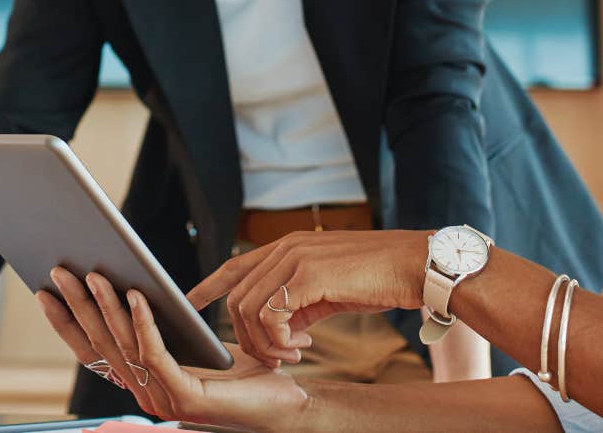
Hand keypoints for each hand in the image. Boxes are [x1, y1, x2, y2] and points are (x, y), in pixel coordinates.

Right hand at [37, 268, 306, 431]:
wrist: (285, 400)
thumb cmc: (244, 370)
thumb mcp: (195, 342)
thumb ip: (165, 327)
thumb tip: (134, 288)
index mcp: (144, 380)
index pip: (94, 350)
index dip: (67, 321)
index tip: (47, 291)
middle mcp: (145, 393)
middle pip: (100, 344)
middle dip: (77, 306)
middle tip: (60, 271)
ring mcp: (162, 399)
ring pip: (124, 345)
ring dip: (106, 306)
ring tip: (95, 274)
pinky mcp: (185, 397)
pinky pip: (155, 354)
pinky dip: (143, 322)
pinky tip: (137, 295)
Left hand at [186, 229, 428, 366]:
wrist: (412, 264)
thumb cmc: (376, 277)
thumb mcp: (328, 288)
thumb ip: (299, 301)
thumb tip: (280, 329)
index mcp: (290, 246)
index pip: (236, 264)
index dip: (209, 284)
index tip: (189, 302)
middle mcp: (287, 247)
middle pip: (237, 296)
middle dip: (247, 336)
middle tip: (278, 356)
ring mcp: (296, 258)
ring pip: (248, 309)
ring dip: (264, 343)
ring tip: (292, 354)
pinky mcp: (309, 275)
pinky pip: (271, 316)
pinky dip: (278, 340)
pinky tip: (303, 345)